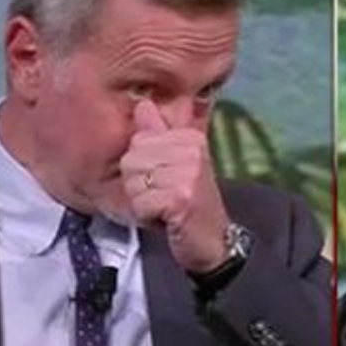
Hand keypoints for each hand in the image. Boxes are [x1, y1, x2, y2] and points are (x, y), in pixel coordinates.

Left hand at [120, 99, 230, 272]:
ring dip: (142, 202)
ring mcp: (188, 173)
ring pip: (132, 182)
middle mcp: (192, 150)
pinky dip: (147, 217)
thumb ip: (157, 134)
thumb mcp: (175, 165)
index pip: (138, 140)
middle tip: (164, 197)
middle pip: (131, 160)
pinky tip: (167, 219)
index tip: (164, 180)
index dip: (142, 167)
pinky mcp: (181, 198)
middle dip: (139, 185)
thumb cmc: (190, 204)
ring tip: (165, 207)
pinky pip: (140, 203)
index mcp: (190, 137)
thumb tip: (142, 105)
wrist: (213, 241)